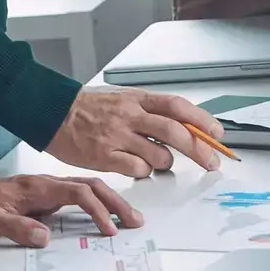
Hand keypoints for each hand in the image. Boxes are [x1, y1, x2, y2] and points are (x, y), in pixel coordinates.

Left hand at [0, 172, 142, 246]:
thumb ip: (15, 227)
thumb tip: (45, 236)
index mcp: (36, 189)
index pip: (76, 194)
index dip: (96, 210)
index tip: (109, 230)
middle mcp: (45, 186)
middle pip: (90, 187)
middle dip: (116, 203)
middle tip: (136, 221)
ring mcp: (45, 191)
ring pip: (86, 190)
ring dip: (110, 202)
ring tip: (128, 219)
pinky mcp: (43, 199)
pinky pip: (77, 198)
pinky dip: (96, 205)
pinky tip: (103, 216)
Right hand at [47, 88, 225, 177]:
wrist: (53, 111)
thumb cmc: (90, 107)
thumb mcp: (124, 99)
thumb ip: (152, 112)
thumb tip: (185, 127)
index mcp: (138, 99)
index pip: (178, 107)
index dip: (202, 121)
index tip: (217, 134)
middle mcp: (131, 116)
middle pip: (176, 133)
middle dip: (199, 150)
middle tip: (210, 162)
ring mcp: (118, 136)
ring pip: (159, 156)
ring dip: (165, 163)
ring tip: (155, 160)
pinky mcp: (105, 156)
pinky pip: (137, 169)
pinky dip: (143, 171)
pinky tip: (134, 165)